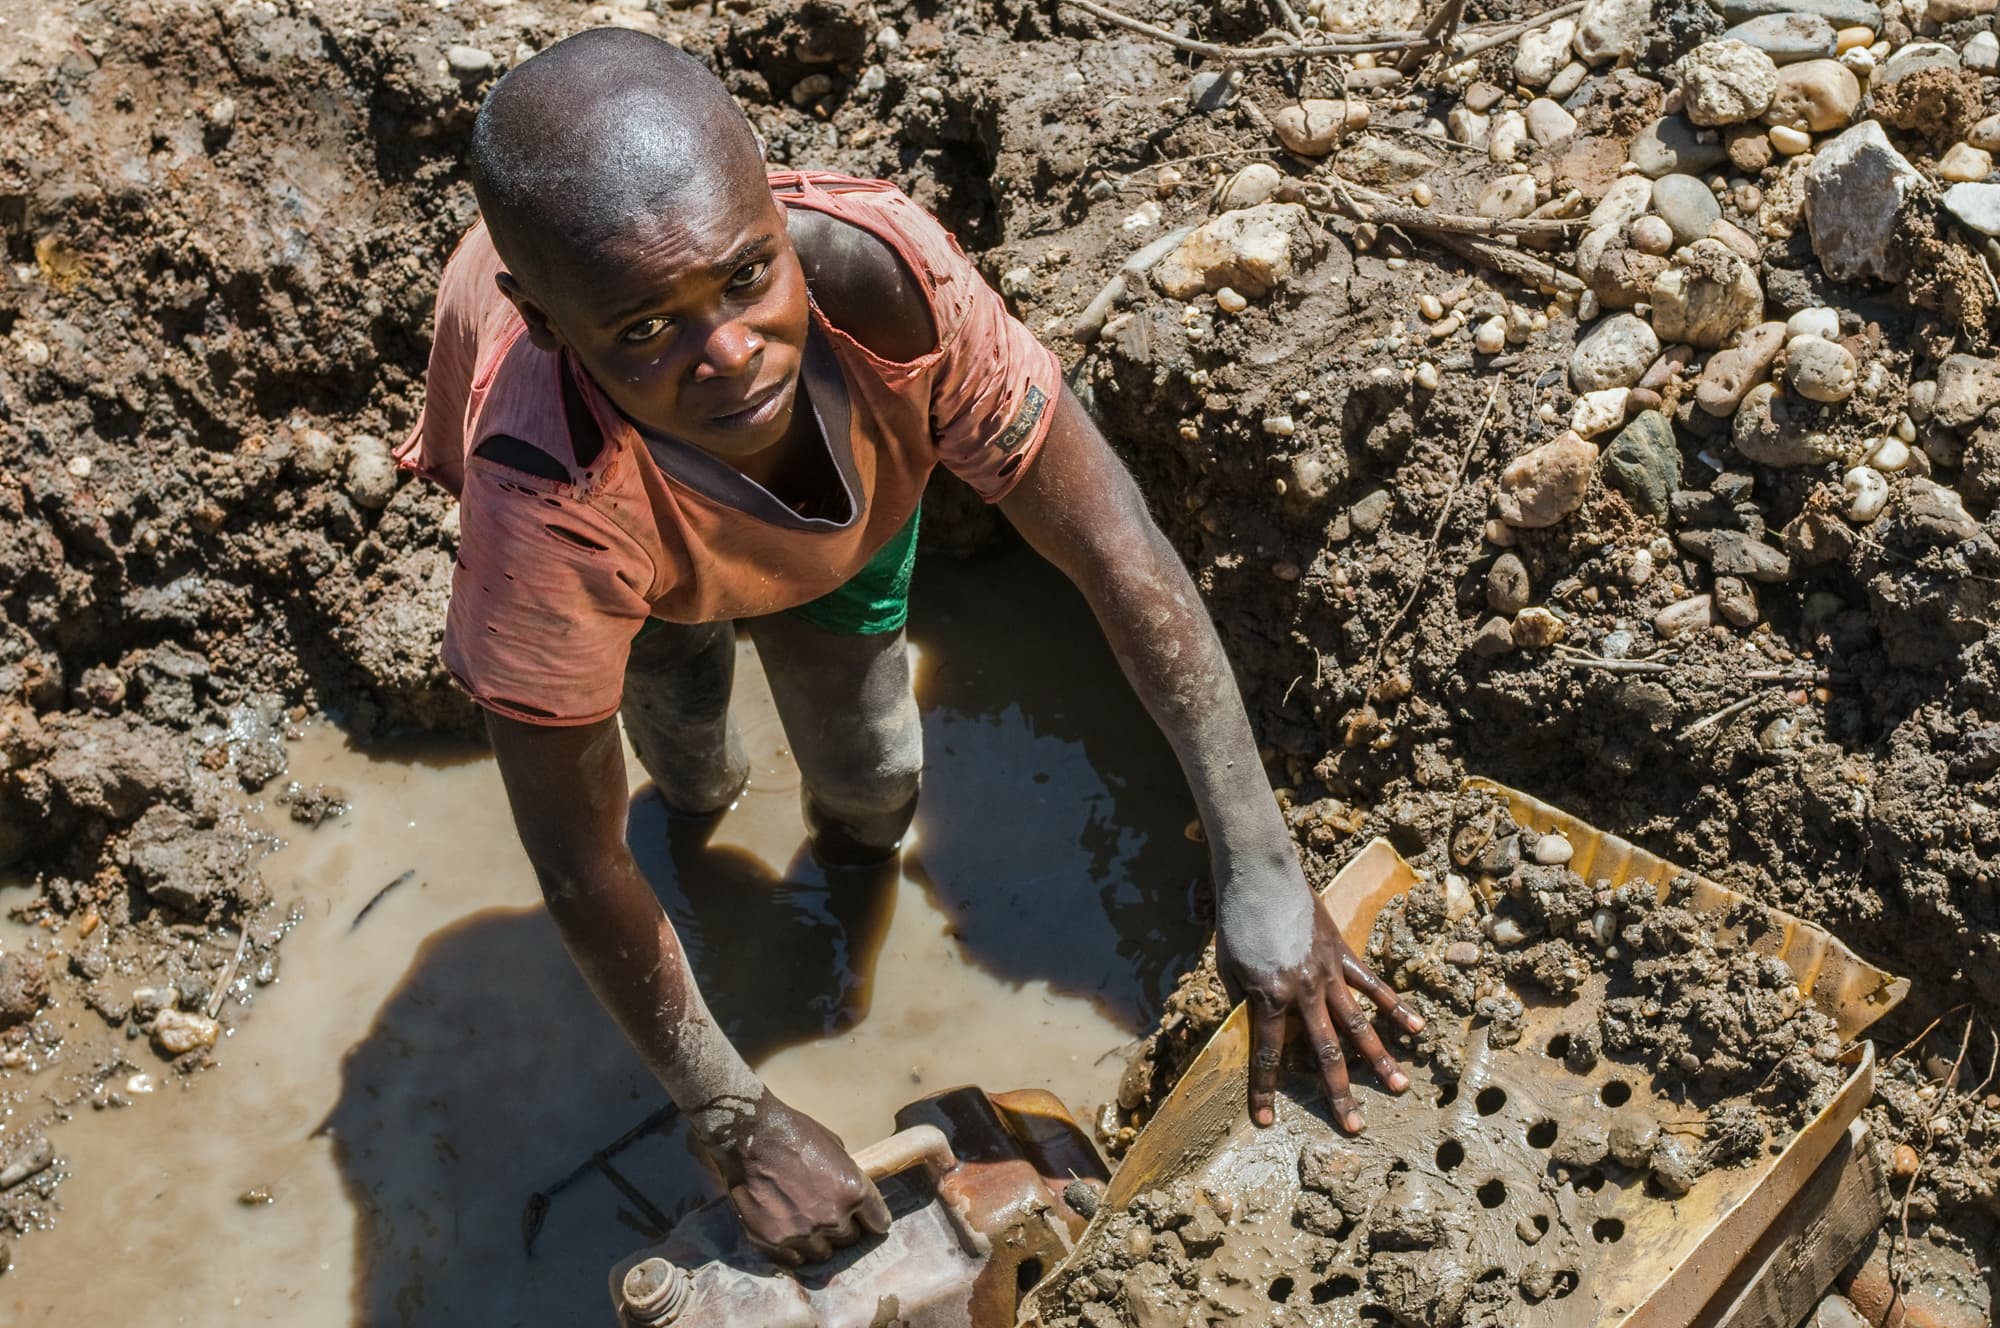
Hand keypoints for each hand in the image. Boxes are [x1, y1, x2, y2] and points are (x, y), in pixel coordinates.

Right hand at [707, 1096, 891, 1265]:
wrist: (751, 1138)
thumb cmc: (795, 1134)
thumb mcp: (835, 1148)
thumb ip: (846, 1177)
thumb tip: (848, 1194)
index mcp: (853, 1191)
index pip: (879, 1222)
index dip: (872, 1219)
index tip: (868, 1220)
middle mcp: (832, 1218)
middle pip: (850, 1239)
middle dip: (842, 1227)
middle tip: (827, 1214)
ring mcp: (803, 1234)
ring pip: (822, 1253)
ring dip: (818, 1241)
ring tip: (805, 1224)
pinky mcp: (774, 1242)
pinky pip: (794, 1258)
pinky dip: (793, 1248)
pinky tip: (786, 1230)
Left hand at [1215, 868, 1423, 1133]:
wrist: (1259, 874)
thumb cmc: (1236, 920)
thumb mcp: (1228, 966)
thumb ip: (1245, 1000)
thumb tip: (1256, 1024)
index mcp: (1268, 999)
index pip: (1266, 1056)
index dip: (1264, 1091)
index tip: (1265, 1122)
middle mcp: (1303, 994)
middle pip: (1324, 1053)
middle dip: (1338, 1093)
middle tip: (1354, 1127)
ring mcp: (1328, 974)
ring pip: (1358, 1025)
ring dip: (1379, 1058)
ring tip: (1398, 1086)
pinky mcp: (1343, 954)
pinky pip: (1374, 985)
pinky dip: (1394, 1006)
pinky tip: (1415, 1028)